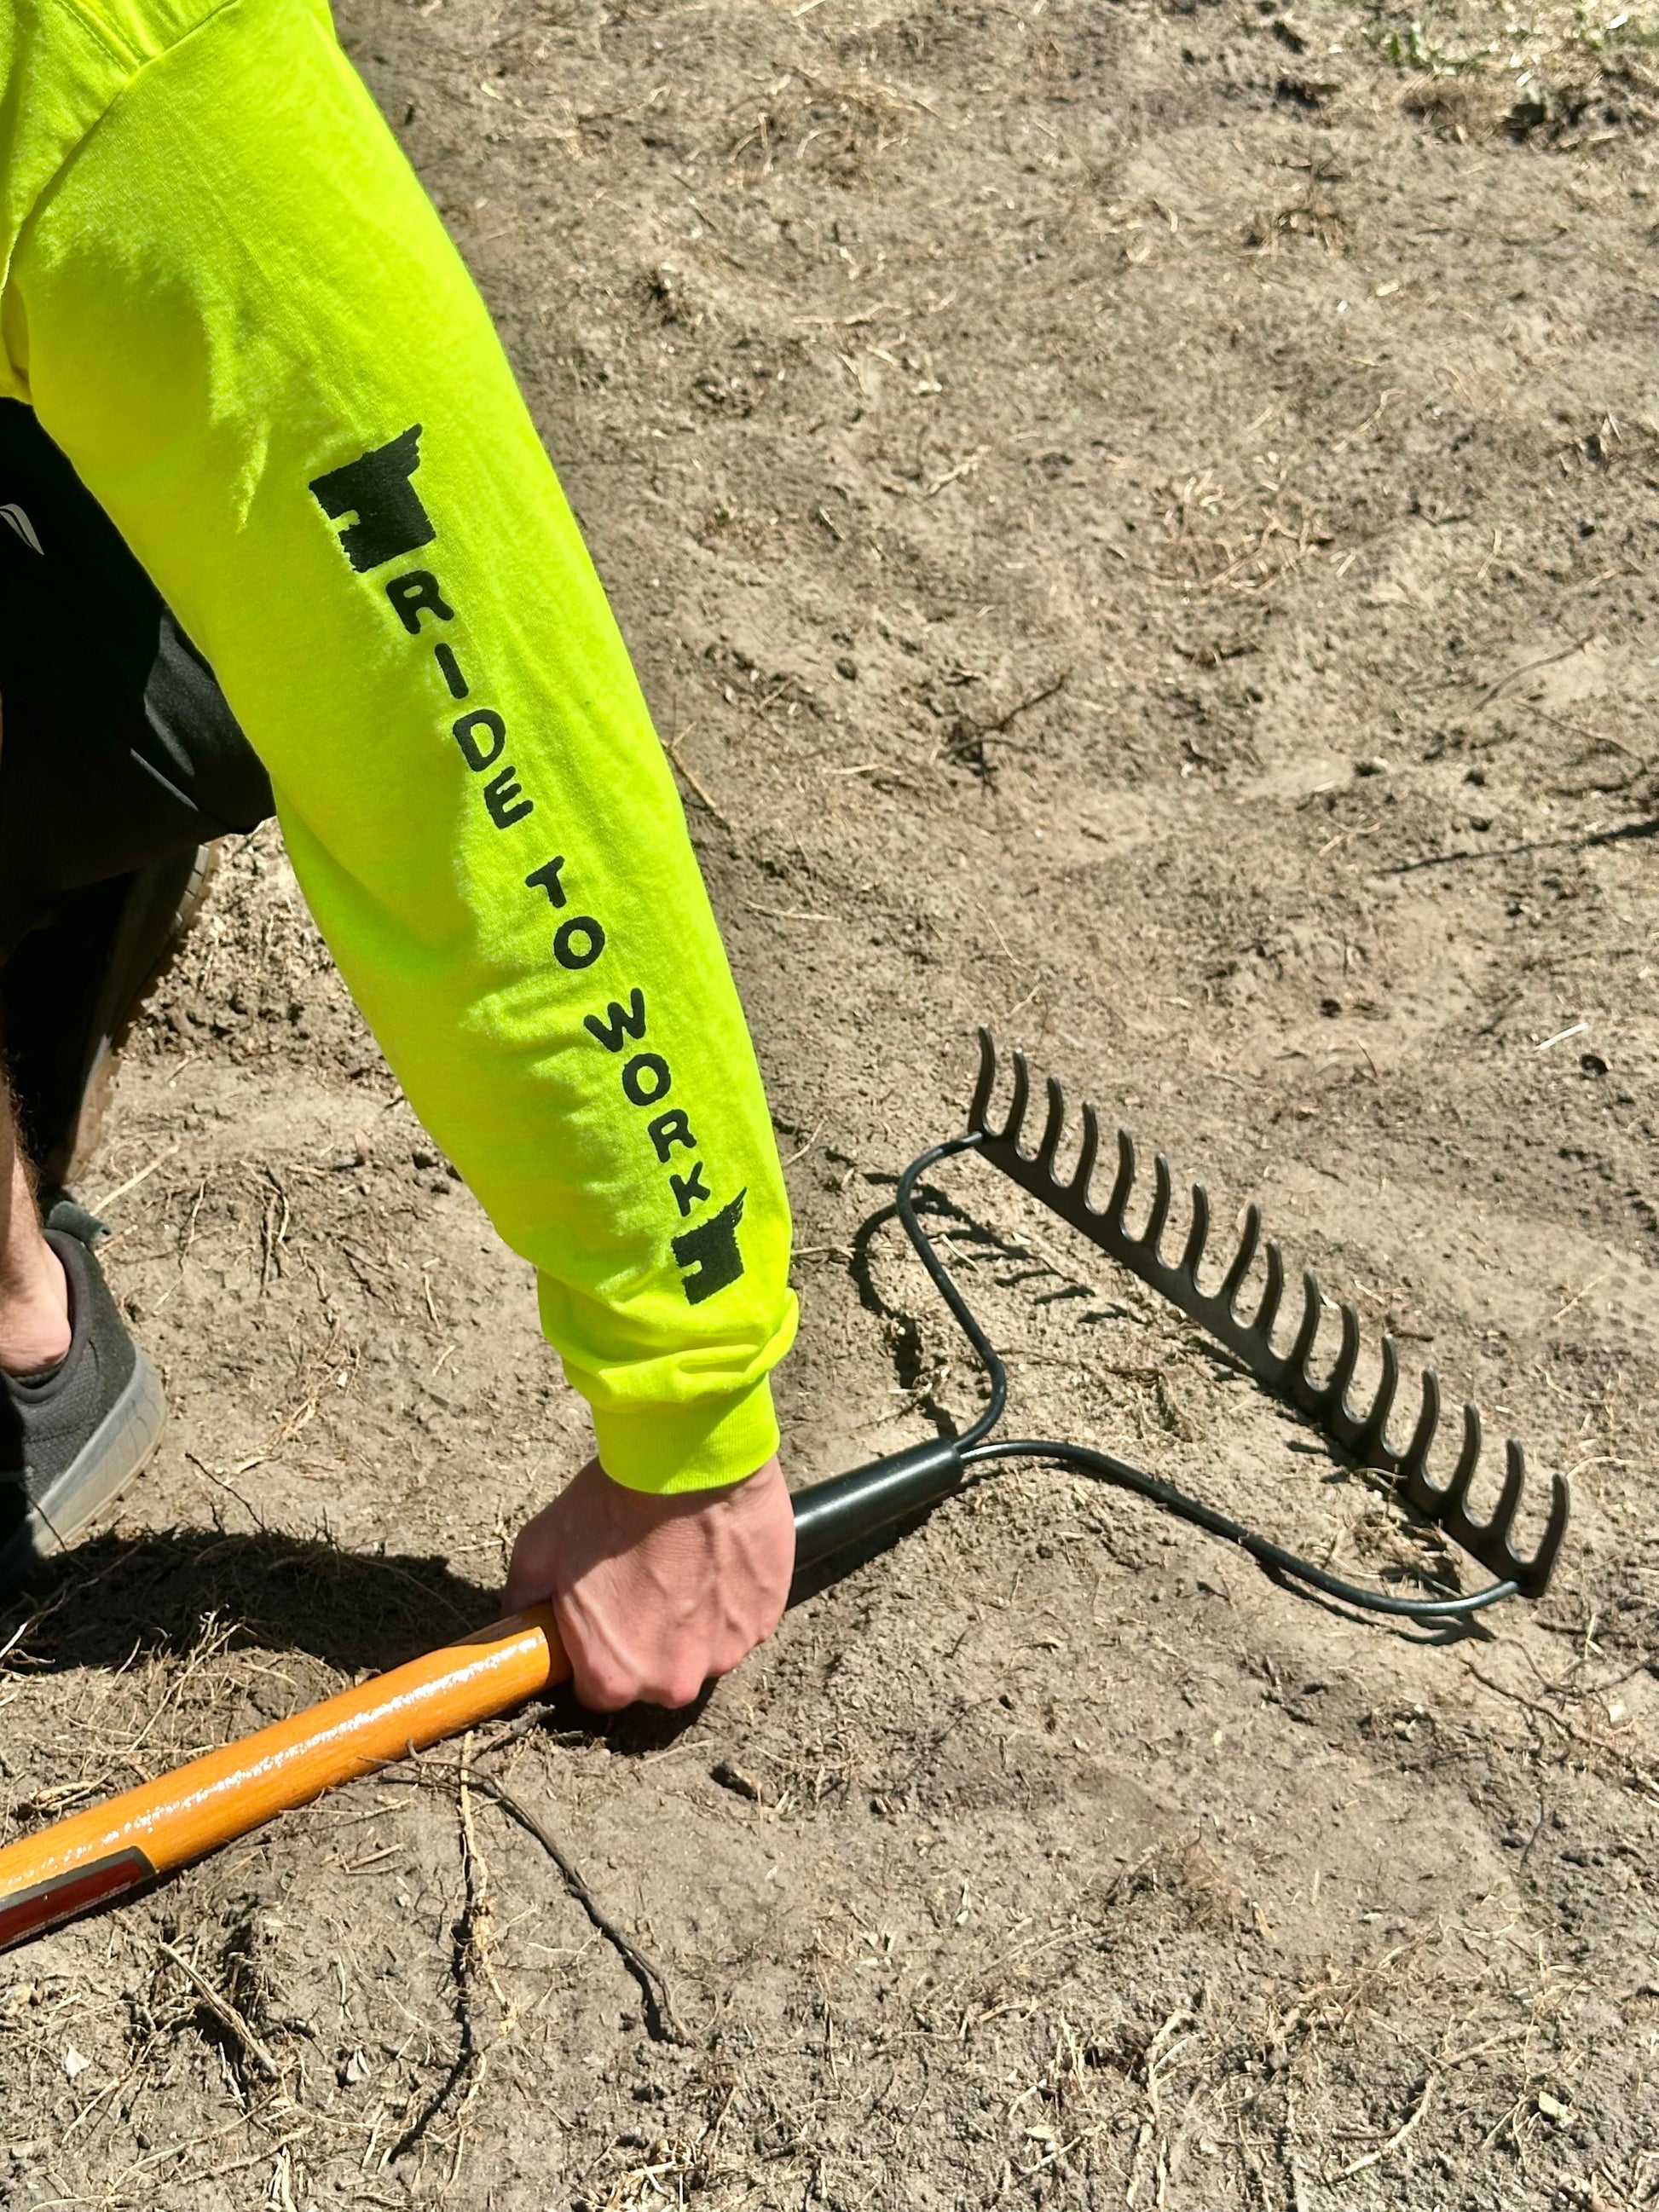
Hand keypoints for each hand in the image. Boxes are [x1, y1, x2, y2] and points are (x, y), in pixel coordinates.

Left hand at [504, 1454, 793, 1710]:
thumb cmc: (612, 1504)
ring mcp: (726, 1651)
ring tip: (684, 1560)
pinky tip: (716, 1552)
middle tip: (642, 1578)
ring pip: (702, 1648)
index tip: (599, 1616)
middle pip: (654, 1675)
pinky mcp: (763, 1617)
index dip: (594, 1651)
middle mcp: (672, 1680)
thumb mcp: (539, 1550)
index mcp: (613, 1676)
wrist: (688, 1458)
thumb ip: (524, 1602)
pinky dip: (729, 1596)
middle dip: (645, 1637)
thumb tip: (521, 1623)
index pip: (597, 1690)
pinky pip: (741, 1619)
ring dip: (692, 1618)